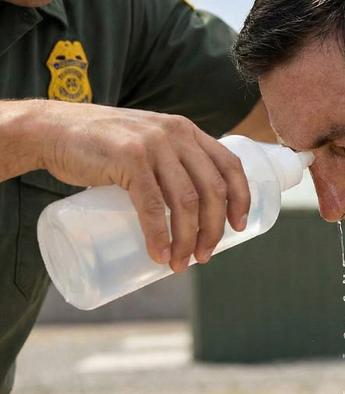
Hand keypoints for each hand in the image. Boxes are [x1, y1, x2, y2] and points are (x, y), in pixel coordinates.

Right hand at [5, 100, 250, 271]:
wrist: (54, 129)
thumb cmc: (104, 145)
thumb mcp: (148, 142)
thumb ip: (169, 162)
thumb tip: (192, 209)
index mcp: (187, 131)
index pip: (230, 164)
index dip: (241, 198)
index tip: (239, 228)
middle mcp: (177, 134)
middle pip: (212, 188)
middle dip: (214, 229)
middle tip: (204, 256)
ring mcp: (153, 144)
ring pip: (186, 201)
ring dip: (188, 239)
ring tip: (181, 264)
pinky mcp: (128, 158)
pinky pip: (153, 204)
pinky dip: (159, 235)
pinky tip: (160, 255)